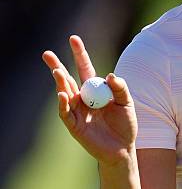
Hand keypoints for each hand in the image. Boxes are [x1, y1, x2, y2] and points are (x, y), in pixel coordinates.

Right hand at [42, 35, 137, 166]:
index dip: (79, 54)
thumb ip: (121, 88)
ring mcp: (77, 111)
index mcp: (96, 89)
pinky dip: (63, 103)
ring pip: (64, 93)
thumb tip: (110, 75)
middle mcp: (83, 98)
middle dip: (57, 66)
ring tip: (58, 72)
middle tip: (46, 54)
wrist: (123, 149)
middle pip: (68, 79)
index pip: (85, 68)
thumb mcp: (127, 103)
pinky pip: (65, 112)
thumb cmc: (126, 125)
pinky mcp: (74, 125)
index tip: (73, 38)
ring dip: (61, 82)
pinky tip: (62, 95)